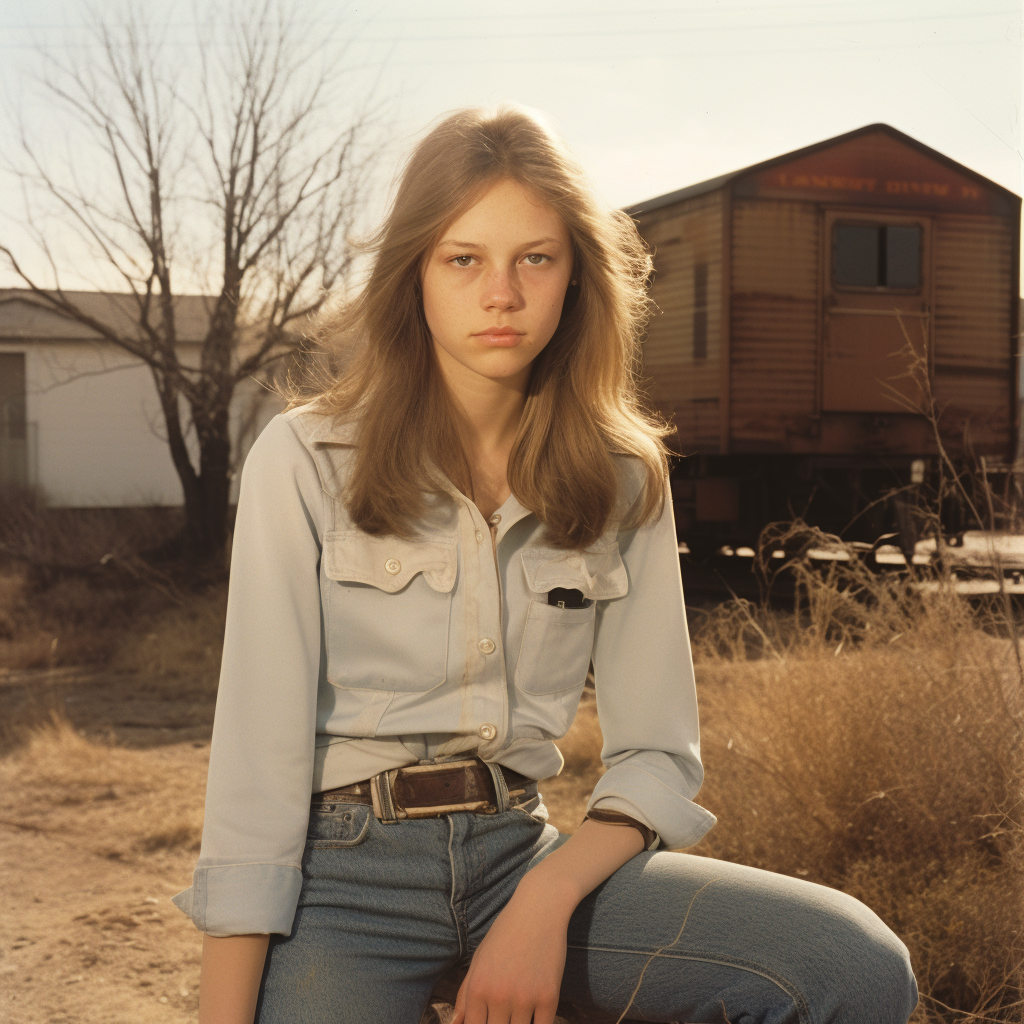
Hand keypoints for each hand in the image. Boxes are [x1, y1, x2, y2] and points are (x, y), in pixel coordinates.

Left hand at [451, 875, 573, 1023]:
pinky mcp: (549, 997)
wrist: (538, 909)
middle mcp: (498, 996)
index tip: (490, 1019)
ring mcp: (524, 998)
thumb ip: (464, 995)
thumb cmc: (505, 933)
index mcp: (477, 988)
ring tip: (519, 1008)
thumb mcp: (478, 959)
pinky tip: (536, 1013)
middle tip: (505, 1014)